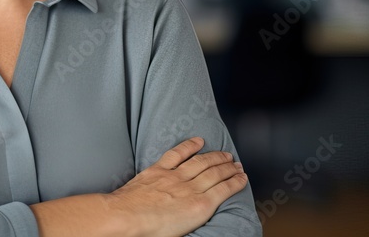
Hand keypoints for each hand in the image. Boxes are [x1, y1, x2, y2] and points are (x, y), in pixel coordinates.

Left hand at [107, 137, 248, 236]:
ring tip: (225, 154)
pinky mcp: (158, 170)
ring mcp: (174, 177)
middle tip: (237, 164)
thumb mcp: (183, 233)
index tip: (243, 177)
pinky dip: (189, 146)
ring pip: (200, 162)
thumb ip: (196, 218)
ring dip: (215, 156)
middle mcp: (190, 189)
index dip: (236, 182)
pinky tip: (198, 141)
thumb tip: (201, 212)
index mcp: (199, 208)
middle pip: (215, 174)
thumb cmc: (150, 231)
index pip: (224, 190)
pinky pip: (177, 154)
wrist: (125, 219)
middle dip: (229, 168)